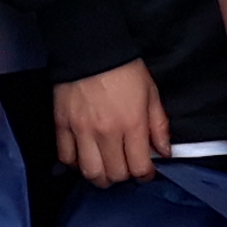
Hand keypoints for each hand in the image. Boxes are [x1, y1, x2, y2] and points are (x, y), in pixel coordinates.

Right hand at [52, 59, 172, 188]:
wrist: (90, 49)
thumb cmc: (125, 70)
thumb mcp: (151, 94)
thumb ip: (159, 126)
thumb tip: (164, 152)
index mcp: (132, 124)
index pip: (138, 167)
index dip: (145, 175)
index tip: (146, 171)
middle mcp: (106, 133)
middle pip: (114, 174)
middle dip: (124, 177)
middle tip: (126, 168)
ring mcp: (81, 131)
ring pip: (89, 172)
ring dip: (100, 176)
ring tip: (106, 169)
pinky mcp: (62, 126)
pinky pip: (66, 157)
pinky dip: (75, 163)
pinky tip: (84, 157)